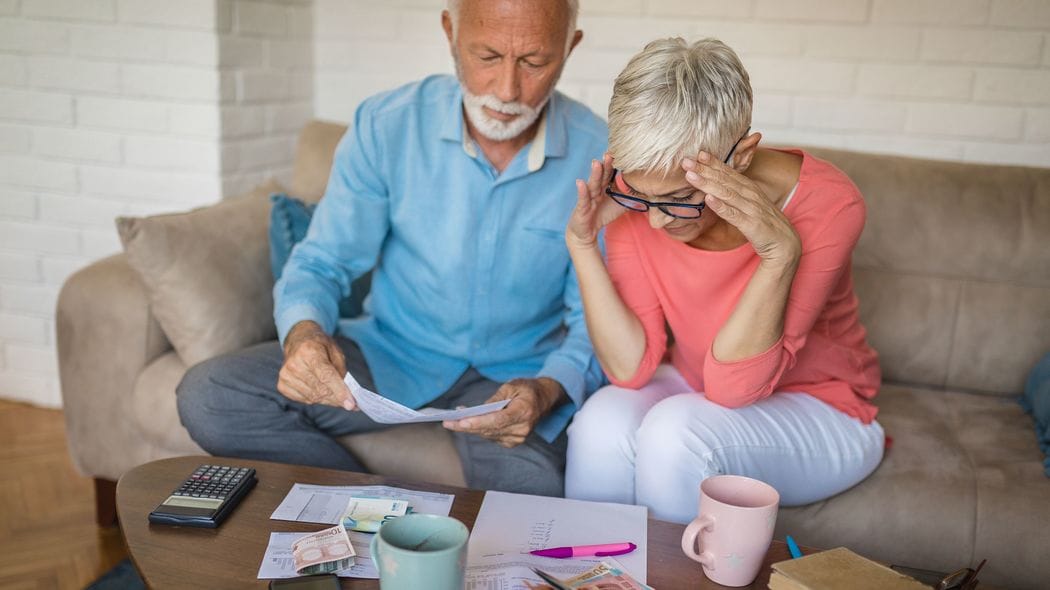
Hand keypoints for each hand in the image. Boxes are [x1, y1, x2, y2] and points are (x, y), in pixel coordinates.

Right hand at [278, 320, 355, 409]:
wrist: (298, 341)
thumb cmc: (319, 346)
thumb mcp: (336, 351)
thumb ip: (341, 372)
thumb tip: (347, 394)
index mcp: (309, 351)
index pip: (326, 376)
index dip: (340, 391)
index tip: (351, 404)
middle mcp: (294, 363)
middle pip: (320, 390)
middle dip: (337, 398)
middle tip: (350, 402)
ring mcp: (286, 375)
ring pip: (313, 397)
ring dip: (328, 399)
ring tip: (336, 394)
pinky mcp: (282, 385)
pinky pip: (305, 400)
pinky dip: (316, 398)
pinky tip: (320, 390)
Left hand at [442, 378, 564, 447]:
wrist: (545, 399)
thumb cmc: (527, 389)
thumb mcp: (512, 386)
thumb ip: (495, 399)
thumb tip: (477, 410)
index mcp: (524, 411)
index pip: (499, 420)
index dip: (479, 422)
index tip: (461, 421)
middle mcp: (522, 428)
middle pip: (490, 429)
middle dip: (466, 426)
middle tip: (447, 422)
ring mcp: (519, 437)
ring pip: (488, 435)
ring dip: (470, 428)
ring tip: (453, 421)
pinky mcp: (513, 442)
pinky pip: (491, 437)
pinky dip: (479, 430)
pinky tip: (467, 423)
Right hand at [566, 153, 624, 249]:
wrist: (587, 233)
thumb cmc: (602, 215)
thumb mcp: (620, 206)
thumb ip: (632, 198)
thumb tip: (649, 193)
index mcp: (605, 187)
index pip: (611, 174)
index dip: (615, 165)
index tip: (622, 153)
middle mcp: (596, 190)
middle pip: (602, 176)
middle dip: (606, 165)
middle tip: (610, 153)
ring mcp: (588, 198)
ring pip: (592, 184)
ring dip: (594, 174)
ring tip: (596, 163)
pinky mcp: (581, 208)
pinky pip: (582, 199)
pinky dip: (582, 191)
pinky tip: (580, 182)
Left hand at [682, 152, 800, 267]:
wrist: (785, 244)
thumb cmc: (764, 224)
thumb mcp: (749, 205)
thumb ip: (735, 194)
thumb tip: (714, 187)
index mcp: (749, 188)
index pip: (729, 172)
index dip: (713, 163)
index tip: (698, 153)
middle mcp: (750, 195)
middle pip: (724, 179)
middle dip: (704, 169)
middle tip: (686, 161)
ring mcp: (751, 208)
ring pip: (726, 193)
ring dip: (707, 183)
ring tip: (691, 176)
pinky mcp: (751, 224)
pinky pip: (733, 214)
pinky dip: (720, 206)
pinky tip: (708, 199)